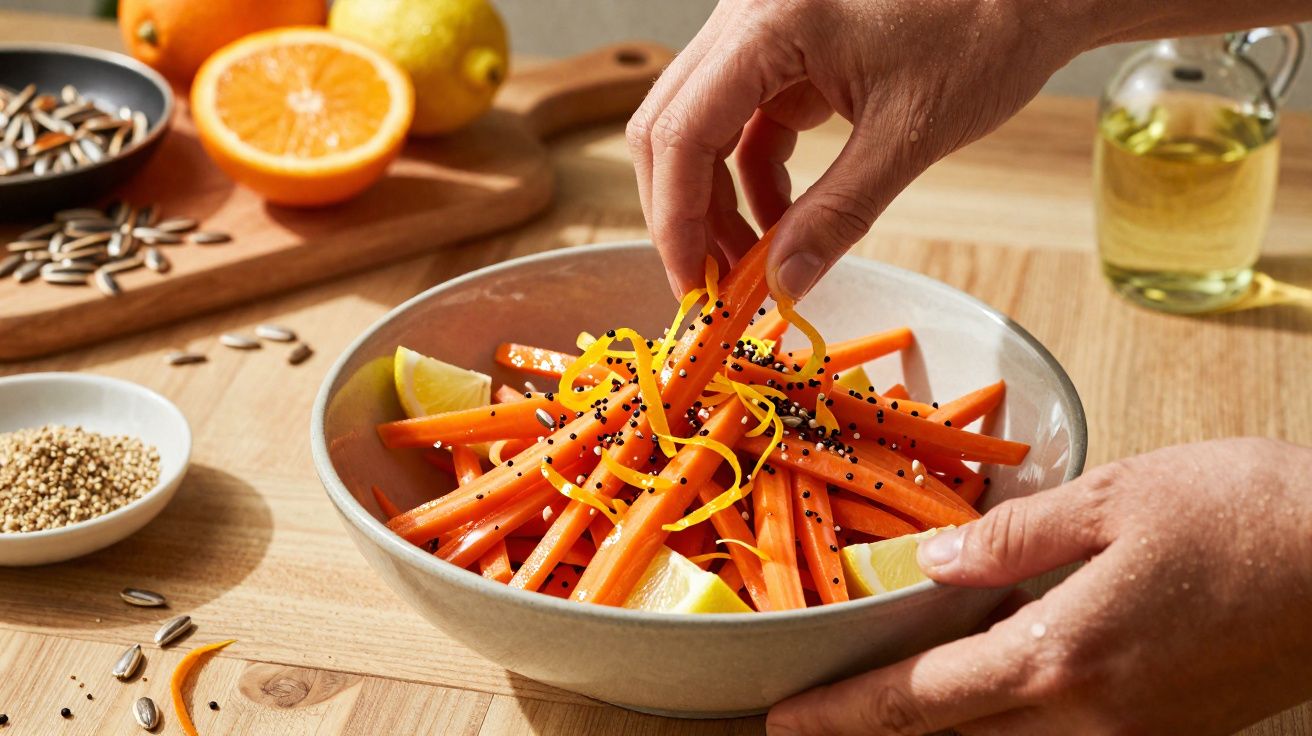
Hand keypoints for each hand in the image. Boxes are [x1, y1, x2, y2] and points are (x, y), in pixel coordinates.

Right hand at [627, 0, 1092, 297]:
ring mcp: (762, 31)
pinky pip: (744, 122)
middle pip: (671, 128)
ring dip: (717, 201)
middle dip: (686, 214)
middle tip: (712, 283)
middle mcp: (748, 17)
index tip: (693, 283)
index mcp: (769, 23)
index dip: (676, 218)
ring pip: (700, 128)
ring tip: (752, 263)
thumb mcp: (908, 134)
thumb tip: (783, 283)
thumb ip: (838, 214)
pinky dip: (753, 179)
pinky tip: (783, 222)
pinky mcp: (785, 50)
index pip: (682, 132)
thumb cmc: (986, 30)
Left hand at [767, 438, 1311, 734]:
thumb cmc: (1247, 516)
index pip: (920, 701)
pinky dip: (1010, 720)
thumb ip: (1011, 540)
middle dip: (880, 733)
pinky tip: (995, 681)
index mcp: (1061, 658)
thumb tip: (932, 564)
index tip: (784, 722)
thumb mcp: (1113, 499)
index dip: (843, 715)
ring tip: (897, 694)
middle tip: (821, 714)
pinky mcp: (1172, 732)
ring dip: (944, 729)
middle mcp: (1091, 719)